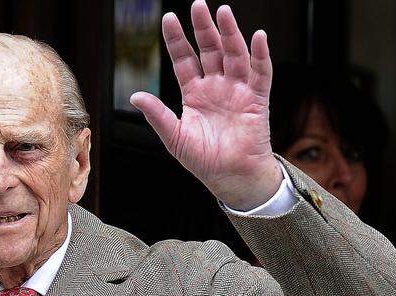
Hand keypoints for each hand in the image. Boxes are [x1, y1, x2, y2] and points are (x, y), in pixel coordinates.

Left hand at [130, 0, 281, 210]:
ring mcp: (237, 90)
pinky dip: (260, 55)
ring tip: (223, 12)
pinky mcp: (256, 99)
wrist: (230, 178)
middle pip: (209, 50)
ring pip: (234, 55)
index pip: (184, 59)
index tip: (168, 18)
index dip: (177, 40)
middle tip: (198, 5)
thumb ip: (157, 115)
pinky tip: (258, 37)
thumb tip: (134, 96)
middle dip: (203, 28)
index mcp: (194, 93)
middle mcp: (215, 87)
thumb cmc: (203, 160)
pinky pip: (261, 73)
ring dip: (230, 34)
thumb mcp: (174, 137)